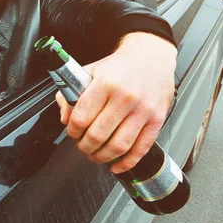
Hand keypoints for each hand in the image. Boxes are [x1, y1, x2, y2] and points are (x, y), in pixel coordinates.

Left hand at [56, 32, 176, 173]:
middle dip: (84, 146)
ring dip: (102, 156)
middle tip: (82, 145)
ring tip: (95, 154)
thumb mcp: (88, 72)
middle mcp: (125, 97)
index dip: (72, 130)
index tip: (72, 131)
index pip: (82, 117)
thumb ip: (69, 94)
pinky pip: (141, 149)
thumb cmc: (118, 67)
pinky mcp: (157, 120)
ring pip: (118, 146)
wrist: (150, 58)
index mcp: (105, 84)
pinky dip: (126, 163)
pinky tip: (116, 165)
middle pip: (98, 135)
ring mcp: (143, 110)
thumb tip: (65, 118)